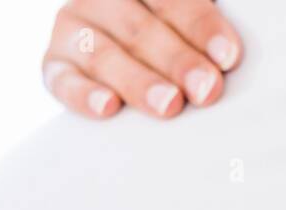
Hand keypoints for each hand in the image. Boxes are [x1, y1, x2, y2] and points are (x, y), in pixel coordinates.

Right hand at [43, 0, 242, 119]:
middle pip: (140, 27)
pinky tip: (108, 108)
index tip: (227, 57)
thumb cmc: (167, 42)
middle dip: (177, 60)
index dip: (200, 26)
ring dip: (139, 82)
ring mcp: (73, 28)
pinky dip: (84, 95)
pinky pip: (64, 80)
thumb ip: (198, 28)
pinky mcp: (54, 65)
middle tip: (205, 89)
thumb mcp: (179, 25)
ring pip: (104, 54)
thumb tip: (231, 57)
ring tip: (170, 105)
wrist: (119, 52)